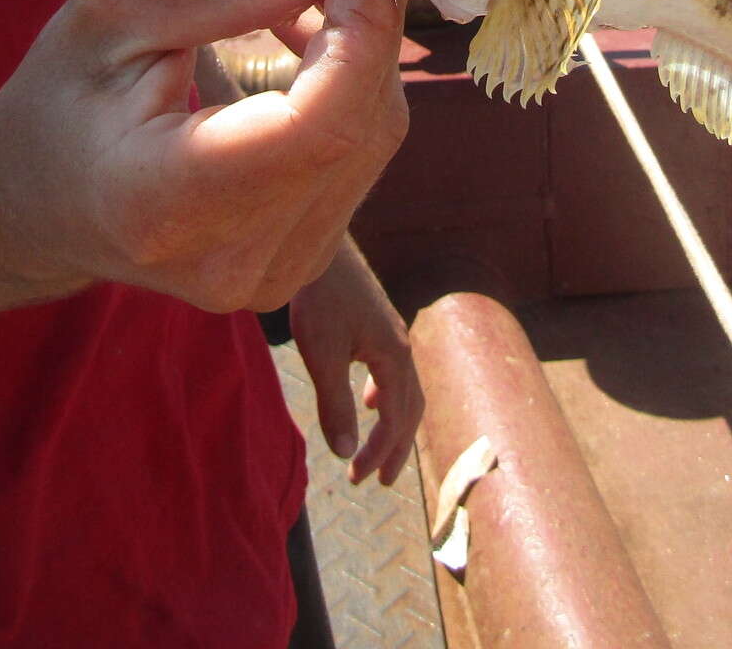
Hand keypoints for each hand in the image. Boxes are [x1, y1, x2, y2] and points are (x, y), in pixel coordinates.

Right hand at [0, 0, 410, 315]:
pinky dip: (351, 88)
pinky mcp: (300, 268)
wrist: (37, 208)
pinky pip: (360, 159)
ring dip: (363, 51)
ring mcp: (271, 278)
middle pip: (356, 127)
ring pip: (373, 139)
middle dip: (369, 23)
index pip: (316, 126)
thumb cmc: (60, 99)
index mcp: (163, 203)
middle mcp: (229, 263)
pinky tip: (308, 45)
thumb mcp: (108, 13)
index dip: (360, 31)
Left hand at [290, 238, 422, 485]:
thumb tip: (346, 451)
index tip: (357, 477)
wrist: (321, 250)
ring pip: (406, 390)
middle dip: (395, 447)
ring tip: (379, 448)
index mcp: (395, 358)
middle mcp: (402, 348)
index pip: (395, 419)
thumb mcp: (322, 355)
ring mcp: (394, 336)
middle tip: (379, 481)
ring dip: (394, 423)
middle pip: (411, 408)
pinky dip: (388, 396)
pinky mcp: (380, 326)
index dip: (379, 452)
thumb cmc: (320, 299)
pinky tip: (370, 398)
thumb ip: (335, 404)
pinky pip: (395, 371)